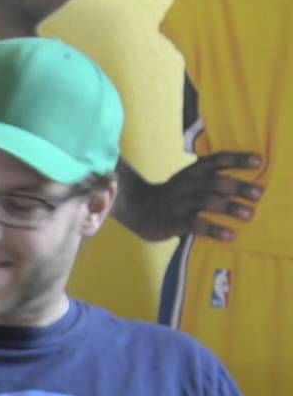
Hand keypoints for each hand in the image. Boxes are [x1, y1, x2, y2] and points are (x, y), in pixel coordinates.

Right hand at [119, 152, 262, 241]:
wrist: (137, 209)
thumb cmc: (172, 196)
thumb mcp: (187, 180)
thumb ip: (210, 178)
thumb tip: (246, 183)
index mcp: (191, 172)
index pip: (216, 161)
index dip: (237, 159)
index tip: (259, 161)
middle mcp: (186, 185)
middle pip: (213, 182)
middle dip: (237, 186)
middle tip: (258, 194)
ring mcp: (178, 203)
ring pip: (206, 201)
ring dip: (229, 207)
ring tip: (249, 214)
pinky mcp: (173, 222)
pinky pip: (195, 224)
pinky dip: (214, 230)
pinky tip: (230, 236)